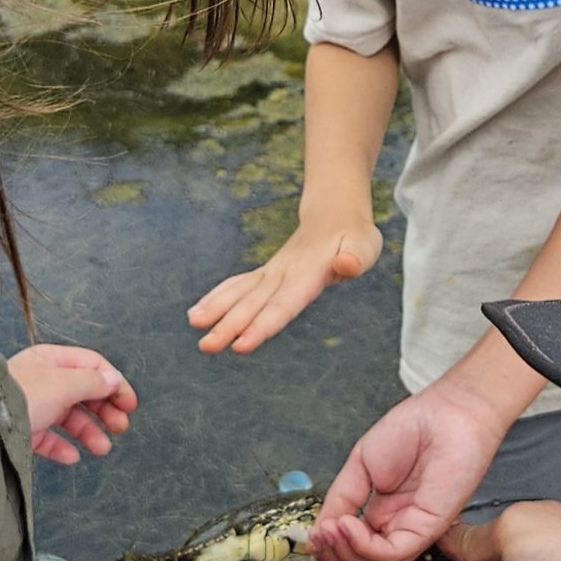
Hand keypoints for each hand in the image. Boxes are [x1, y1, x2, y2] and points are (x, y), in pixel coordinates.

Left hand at [8, 344, 137, 464]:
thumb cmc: (20, 396)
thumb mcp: (63, 384)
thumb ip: (92, 382)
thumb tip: (113, 379)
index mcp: (51, 360)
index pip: (92, 365)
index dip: (114, 383)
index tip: (130, 404)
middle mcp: (42, 380)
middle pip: (83, 392)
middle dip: (104, 410)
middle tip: (121, 428)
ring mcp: (31, 405)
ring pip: (68, 418)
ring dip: (89, 432)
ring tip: (102, 449)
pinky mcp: (22, 430)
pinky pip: (48, 439)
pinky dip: (62, 447)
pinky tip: (72, 457)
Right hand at [188, 216, 383, 354]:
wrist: (335, 214)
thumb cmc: (356, 237)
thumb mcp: (366, 245)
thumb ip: (356, 257)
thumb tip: (346, 265)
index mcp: (307, 273)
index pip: (282, 304)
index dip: (262, 325)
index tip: (241, 344)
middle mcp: (283, 273)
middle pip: (254, 303)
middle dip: (229, 325)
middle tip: (207, 346)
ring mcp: (271, 272)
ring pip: (239, 293)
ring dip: (216, 310)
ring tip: (194, 326)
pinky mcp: (266, 274)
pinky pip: (237, 286)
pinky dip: (216, 298)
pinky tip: (197, 315)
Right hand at [308, 379, 509, 560]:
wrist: (448, 411)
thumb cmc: (415, 428)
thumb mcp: (361, 465)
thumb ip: (341, 499)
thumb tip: (319, 530)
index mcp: (385, 514)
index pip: (354, 550)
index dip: (330, 549)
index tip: (313, 535)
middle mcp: (400, 526)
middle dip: (334, 558)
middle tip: (318, 538)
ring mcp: (416, 529)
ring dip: (345, 554)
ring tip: (329, 531)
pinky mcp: (430, 527)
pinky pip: (393, 553)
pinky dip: (363, 546)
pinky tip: (346, 525)